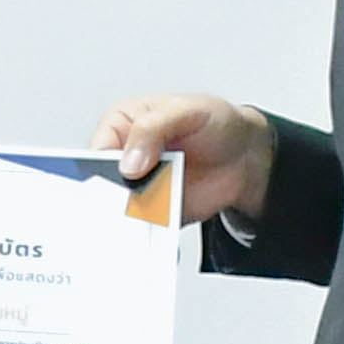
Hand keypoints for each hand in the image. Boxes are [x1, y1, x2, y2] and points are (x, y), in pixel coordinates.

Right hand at [97, 91, 272, 227]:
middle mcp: (125, 158)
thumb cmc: (215, 122)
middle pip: (104, 184)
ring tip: (150, 214)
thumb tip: (129, 161)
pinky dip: (150, 232)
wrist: (246, 156)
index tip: (118, 176)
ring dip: (131, 217)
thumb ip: (152, 129)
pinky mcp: (156, 211)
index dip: (101, 165)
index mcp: (121, 126)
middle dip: (112, 196)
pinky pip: (145, 227)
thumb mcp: (184, 111)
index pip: (97, 148)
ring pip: (121, 210)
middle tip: (130, 200)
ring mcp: (140, 187)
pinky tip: (159, 228)